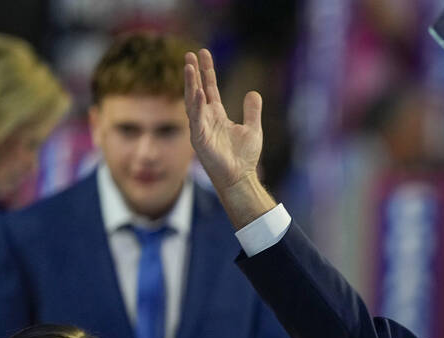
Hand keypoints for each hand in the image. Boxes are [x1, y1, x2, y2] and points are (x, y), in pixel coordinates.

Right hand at [183, 49, 275, 226]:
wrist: (241, 177)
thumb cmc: (244, 157)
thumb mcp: (252, 128)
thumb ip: (252, 111)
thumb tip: (253, 92)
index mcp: (217, 115)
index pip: (209, 88)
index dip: (207, 72)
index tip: (203, 53)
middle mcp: (206, 119)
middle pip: (197, 90)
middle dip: (194, 73)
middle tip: (190, 54)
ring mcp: (201, 128)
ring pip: (192, 101)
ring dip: (191, 84)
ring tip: (189, 66)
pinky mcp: (199, 139)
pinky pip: (196, 119)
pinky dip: (197, 105)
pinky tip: (198, 92)